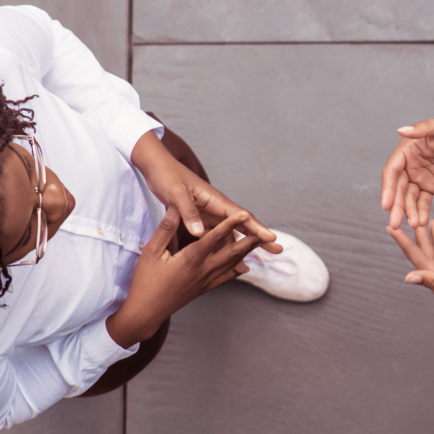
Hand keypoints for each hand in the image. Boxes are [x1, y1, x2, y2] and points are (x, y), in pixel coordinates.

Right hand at [107, 207, 262, 347]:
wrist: (147, 311)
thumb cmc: (146, 281)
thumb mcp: (152, 252)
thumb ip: (166, 229)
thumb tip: (175, 208)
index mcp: (191, 259)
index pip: (215, 237)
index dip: (231, 224)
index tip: (244, 215)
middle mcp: (203, 270)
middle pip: (233, 253)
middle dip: (250, 241)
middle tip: (267, 232)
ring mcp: (206, 281)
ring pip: (232, 265)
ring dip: (246, 253)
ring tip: (259, 243)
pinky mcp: (204, 289)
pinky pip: (225, 278)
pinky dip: (236, 270)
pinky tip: (244, 266)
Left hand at [131, 131, 281, 253]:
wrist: (156, 167)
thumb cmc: (167, 176)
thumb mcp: (176, 194)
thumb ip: (188, 213)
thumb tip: (201, 234)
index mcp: (215, 200)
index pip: (241, 216)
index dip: (257, 228)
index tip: (272, 239)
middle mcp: (216, 207)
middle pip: (242, 226)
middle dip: (259, 238)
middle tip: (277, 251)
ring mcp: (208, 213)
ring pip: (228, 233)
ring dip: (239, 246)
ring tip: (247, 266)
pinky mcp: (199, 218)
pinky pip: (214, 234)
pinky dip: (220, 246)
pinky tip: (222, 258)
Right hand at [381, 116, 433, 228]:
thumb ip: (422, 129)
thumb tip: (400, 130)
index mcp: (407, 150)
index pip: (392, 171)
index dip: (387, 188)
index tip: (385, 205)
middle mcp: (409, 165)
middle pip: (397, 188)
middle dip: (396, 206)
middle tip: (395, 224)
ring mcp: (418, 177)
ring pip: (409, 198)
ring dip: (409, 212)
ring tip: (415, 225)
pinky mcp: (430, 187)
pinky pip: (423, 202)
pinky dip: (421, 212)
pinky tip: (421, 222)